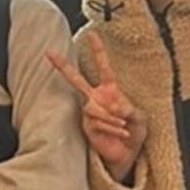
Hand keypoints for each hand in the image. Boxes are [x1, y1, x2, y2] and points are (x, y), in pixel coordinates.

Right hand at [46, 31, 147, 184]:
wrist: (126, 154)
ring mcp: (90, 112)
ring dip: (112, 118)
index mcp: (110, 91)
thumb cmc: (134, 133)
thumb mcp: (140, 118)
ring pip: (93, 107)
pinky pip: (97, 121)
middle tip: (49, 53)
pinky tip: (121, 132)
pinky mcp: (87, 126)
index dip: (98, 51)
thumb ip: (130, 110)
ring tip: (124, 127)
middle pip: (76, 79)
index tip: (92, 35)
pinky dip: (112, 127)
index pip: (103, 68)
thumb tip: (116, 108)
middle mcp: (96, 99)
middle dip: (63, 66)